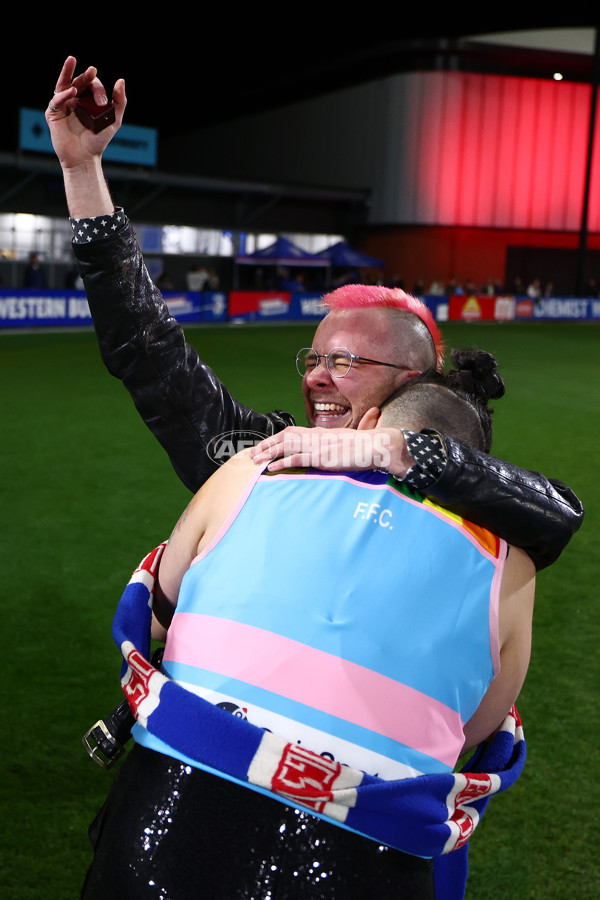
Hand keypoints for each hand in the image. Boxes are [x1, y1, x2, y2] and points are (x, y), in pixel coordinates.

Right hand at [46, 56, 125, 168]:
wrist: (85, 158)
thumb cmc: (98, 140)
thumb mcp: (114, 120)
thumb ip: (119, 102)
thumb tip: (121, 80)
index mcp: (88, 100)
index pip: (92, 86)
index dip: (98, 88)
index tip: (104, 103)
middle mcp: (75, 100)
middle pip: (79, 81)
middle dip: (86, 76)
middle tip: (93, 70)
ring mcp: (63, 106)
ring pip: (63, 84)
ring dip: (67, 72)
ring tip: (72, 61)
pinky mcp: (53, 114)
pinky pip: (56, 100)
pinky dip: (63, 94)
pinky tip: (72, 91)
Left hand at [250, 424, 413, 475]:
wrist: (376, 446)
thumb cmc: (365, 447)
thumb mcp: (346, 444)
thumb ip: (334, 446)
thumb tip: (328, 452)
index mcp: (320, 433)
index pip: (292, 432)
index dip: (276, 438)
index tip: (265, 445)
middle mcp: (316, 437)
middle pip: (285, 437)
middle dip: (267, 444)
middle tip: (253, 454)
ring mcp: (318, 446)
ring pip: (286, 446)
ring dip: (269, 453)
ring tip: (256, 460)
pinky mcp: (322, 457)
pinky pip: (297, 459)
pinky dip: (282, 463)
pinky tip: (271, 468)